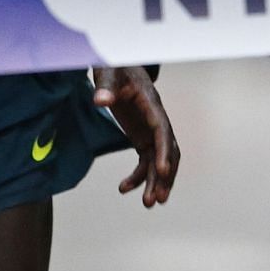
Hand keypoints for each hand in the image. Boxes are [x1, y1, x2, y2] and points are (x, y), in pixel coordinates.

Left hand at [92, 66, 178, 206]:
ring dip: (156, 181)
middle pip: (168, 148)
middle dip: (166, 175)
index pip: (162, 129)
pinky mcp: (142, 136)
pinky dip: (138, 176)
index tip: (162, 171)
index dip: (164, 150)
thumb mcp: (108, 73)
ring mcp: (150, 129)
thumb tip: (101, 101)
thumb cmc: (115, 67)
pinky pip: (145, 160)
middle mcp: (156, 118)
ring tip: (148, 203)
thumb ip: (105, 87)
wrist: (118, 66)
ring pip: (159, 158)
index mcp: (151, 102)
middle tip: (157, 199)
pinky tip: (124, 188)